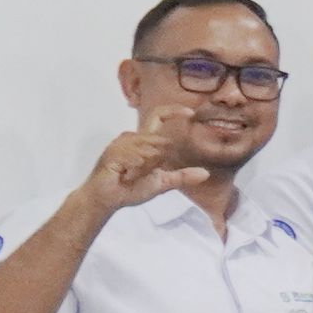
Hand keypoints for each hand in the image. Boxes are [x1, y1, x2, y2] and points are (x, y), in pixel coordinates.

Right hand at [81, 106, 206, 211]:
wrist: (106, 200)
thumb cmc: (130, 189)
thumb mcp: (162, 182)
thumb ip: (182, 176)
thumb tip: (205, 174)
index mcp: (144, 141)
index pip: (158, 117)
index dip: (173, 111)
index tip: (190, 112)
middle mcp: (132, 137)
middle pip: (160, 141)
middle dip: (157, 162)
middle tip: (140, 174)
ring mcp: (120, 143)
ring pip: (150, 150)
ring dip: (145, 167)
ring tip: (131, 175)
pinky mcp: (112, 152)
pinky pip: (136, 157)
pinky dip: (135, 169)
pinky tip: (126, 174)